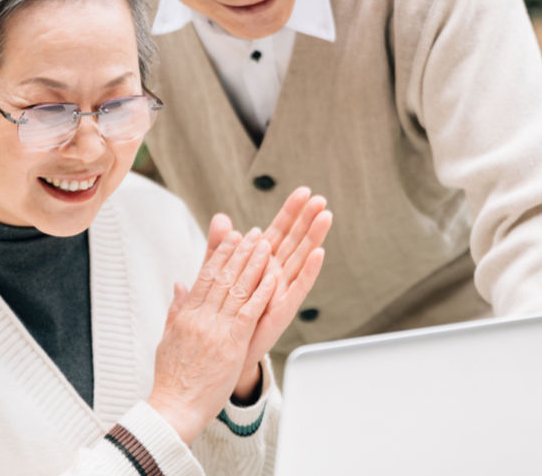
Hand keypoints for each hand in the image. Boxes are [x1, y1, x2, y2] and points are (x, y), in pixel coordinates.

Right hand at [148, 228, 276, 443]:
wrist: (174, 408)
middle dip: (240, 252)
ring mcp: (215, 330)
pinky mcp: (231, 344)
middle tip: (253, 233)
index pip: (205, 276)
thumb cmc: (172, 379)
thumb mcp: (167, 338)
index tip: (232, 237)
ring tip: (265, 245)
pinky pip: (249, 312)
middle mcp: (200, 317)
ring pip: (237, 289)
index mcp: (186, 315)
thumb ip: (176, 309)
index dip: (220, 254)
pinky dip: (262, 292)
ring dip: (254, 264)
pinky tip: (273, 277)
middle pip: (223, 276)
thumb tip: (179, 284)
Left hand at [205, 189, 332, 382]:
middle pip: (295, 240)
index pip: (279, 231)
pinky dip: (309, 270)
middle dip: (307, 219)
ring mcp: (282, 290)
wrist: (224, 351)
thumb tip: (220, 218)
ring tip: (326, 216)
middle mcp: (276, 273)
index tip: (304, 191)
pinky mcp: (283, 309)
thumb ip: (219, 247)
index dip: (291, 211)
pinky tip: (318, 253)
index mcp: (261, 262)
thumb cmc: (223, 313)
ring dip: (314, 237)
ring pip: (301, 258)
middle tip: (321, 198)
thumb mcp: (216, 274)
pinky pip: (298, 287)